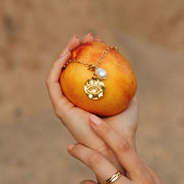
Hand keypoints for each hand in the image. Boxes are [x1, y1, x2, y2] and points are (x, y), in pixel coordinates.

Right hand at [46, 33, 137, 170]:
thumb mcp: (130, 103)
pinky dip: (58, 65)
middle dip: (77, 50)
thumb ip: (126, 90)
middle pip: (71, 71)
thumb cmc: (124, 128)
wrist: (116, 147)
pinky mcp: (59, 108)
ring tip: (78, 39)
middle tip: (89, 37)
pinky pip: (53, 82)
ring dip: (65, 53)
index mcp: (87, 100)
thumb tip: (127, 74)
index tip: (100, 42)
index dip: (90, 56)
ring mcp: (65, 104)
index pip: (84, 74)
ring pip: (60, 73)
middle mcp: (74, 101)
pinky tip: (68, 52)